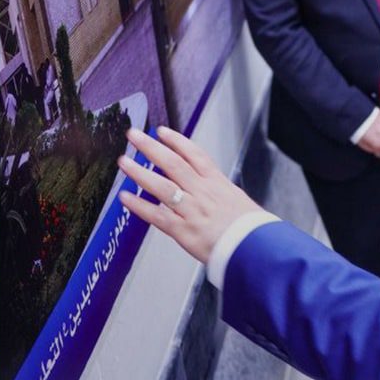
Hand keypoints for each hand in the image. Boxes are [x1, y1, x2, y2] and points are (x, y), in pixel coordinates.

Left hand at [117, 127, 263, 264]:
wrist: (256, 248)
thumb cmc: (251, 229)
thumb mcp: (240, 201)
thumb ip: (221, 194)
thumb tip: (213, 189)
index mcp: (218, 183)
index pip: (194, 154)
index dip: (176, 141)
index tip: (162, 131)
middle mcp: (202, 192)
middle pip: (173, 163)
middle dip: (151, 147)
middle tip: (134, 135)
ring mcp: (191, 209)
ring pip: (161, 185)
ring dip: (139, 171)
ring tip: (123, 161)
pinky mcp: (183, 230)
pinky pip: (156, 215)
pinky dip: (139, 206)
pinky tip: (124, 197)